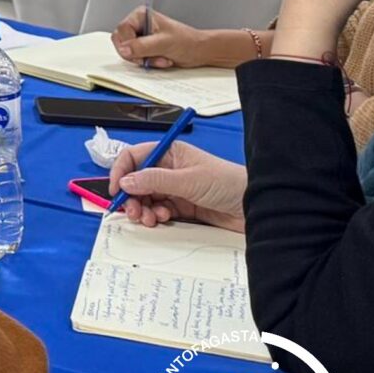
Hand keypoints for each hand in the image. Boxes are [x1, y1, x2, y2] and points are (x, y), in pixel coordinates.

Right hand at [108, 139, 246, 231]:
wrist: (257, 207)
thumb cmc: (229, 183)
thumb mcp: (188, 180)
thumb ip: (155, 180)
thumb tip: (125, 182)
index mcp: (170, 154)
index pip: (134, 157)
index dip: (121, 172)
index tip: (116, 190)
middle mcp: (170, 170)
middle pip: (137, 181)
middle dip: (131, 196)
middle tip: (132, 211)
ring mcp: (176, 189)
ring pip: (147, 198)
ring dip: (143, 209)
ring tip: (149, 218)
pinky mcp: (183, 207)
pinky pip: (159, 210)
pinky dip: (156, 216)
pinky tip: (163, 219)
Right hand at [113, 5, 217, 70]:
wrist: (200, 51)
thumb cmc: (187, 42)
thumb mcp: (164, 43)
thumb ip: (142, 46)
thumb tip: (124, 49)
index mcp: (141, 16)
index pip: (122, 29)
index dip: (128, 43)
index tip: (138, 53)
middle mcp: (139, 25)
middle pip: (121, 41)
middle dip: (136, 54)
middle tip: (148, 58)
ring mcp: (140, 37)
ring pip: (128, 52)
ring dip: (145, 59)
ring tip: (161, 58)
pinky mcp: (144, 48)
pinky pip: (136, 58)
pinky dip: (148, 63)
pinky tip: (162, 60)